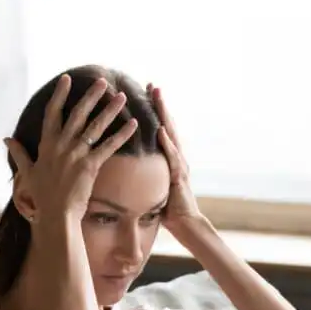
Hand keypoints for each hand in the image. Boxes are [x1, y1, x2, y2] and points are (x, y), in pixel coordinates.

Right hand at [6, 75, 137, 222]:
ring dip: (110, 110)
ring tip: (122, 97)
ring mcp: (76, 154)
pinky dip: (122, 135)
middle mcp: (62, 145)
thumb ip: (18, 153)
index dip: (60, 94)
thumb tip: (5, 139)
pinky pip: (109, 146)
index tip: (67, 79)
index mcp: (46, 144)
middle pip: (78, 114)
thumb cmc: (42, 196)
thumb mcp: (27, 172)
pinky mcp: (90, 166)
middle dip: (91, 96)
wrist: (56, 215)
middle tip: (103, 81)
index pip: (53, 112)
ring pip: (96, 126)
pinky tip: (134, 124)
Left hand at [147, 84, 204, 232]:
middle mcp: (177, 157)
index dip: (154, 111)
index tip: (145, 93)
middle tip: (152, 85)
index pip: (161, 129)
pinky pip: (172, 157)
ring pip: (172, 135)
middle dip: (160, 105)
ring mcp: (180, 165)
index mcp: (169, 158)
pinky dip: (168, 143)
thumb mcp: (152, 185)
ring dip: (165, 116)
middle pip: (168, 125)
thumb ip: (144, 173)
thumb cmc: (167, 209)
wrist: (185, 225)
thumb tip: (125, 168)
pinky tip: (162, 130)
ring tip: (158, 98)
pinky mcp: (179, 177)